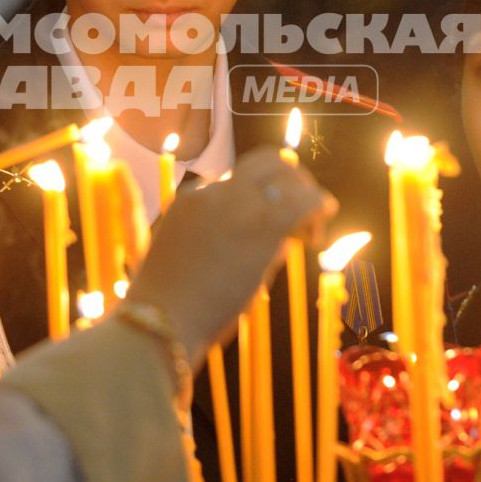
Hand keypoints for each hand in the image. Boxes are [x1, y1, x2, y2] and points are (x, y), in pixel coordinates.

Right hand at [126, 148, 335, 360]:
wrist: (160, 319)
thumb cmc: (170, 305)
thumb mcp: (186, 260)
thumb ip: (219, 243)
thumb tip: (269, 245)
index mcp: (191, 199)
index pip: (238, 182)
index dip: (261, 200)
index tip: (272, 227)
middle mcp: (214, 192)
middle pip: (267, 162)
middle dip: (292, 179)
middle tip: (303, 212)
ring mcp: (238, 205)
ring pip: (287, 176)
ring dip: (307, 196)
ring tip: (312, 233)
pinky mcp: (262, 226)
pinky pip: (303, 202)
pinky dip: (319, 206)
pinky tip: (320, 227)